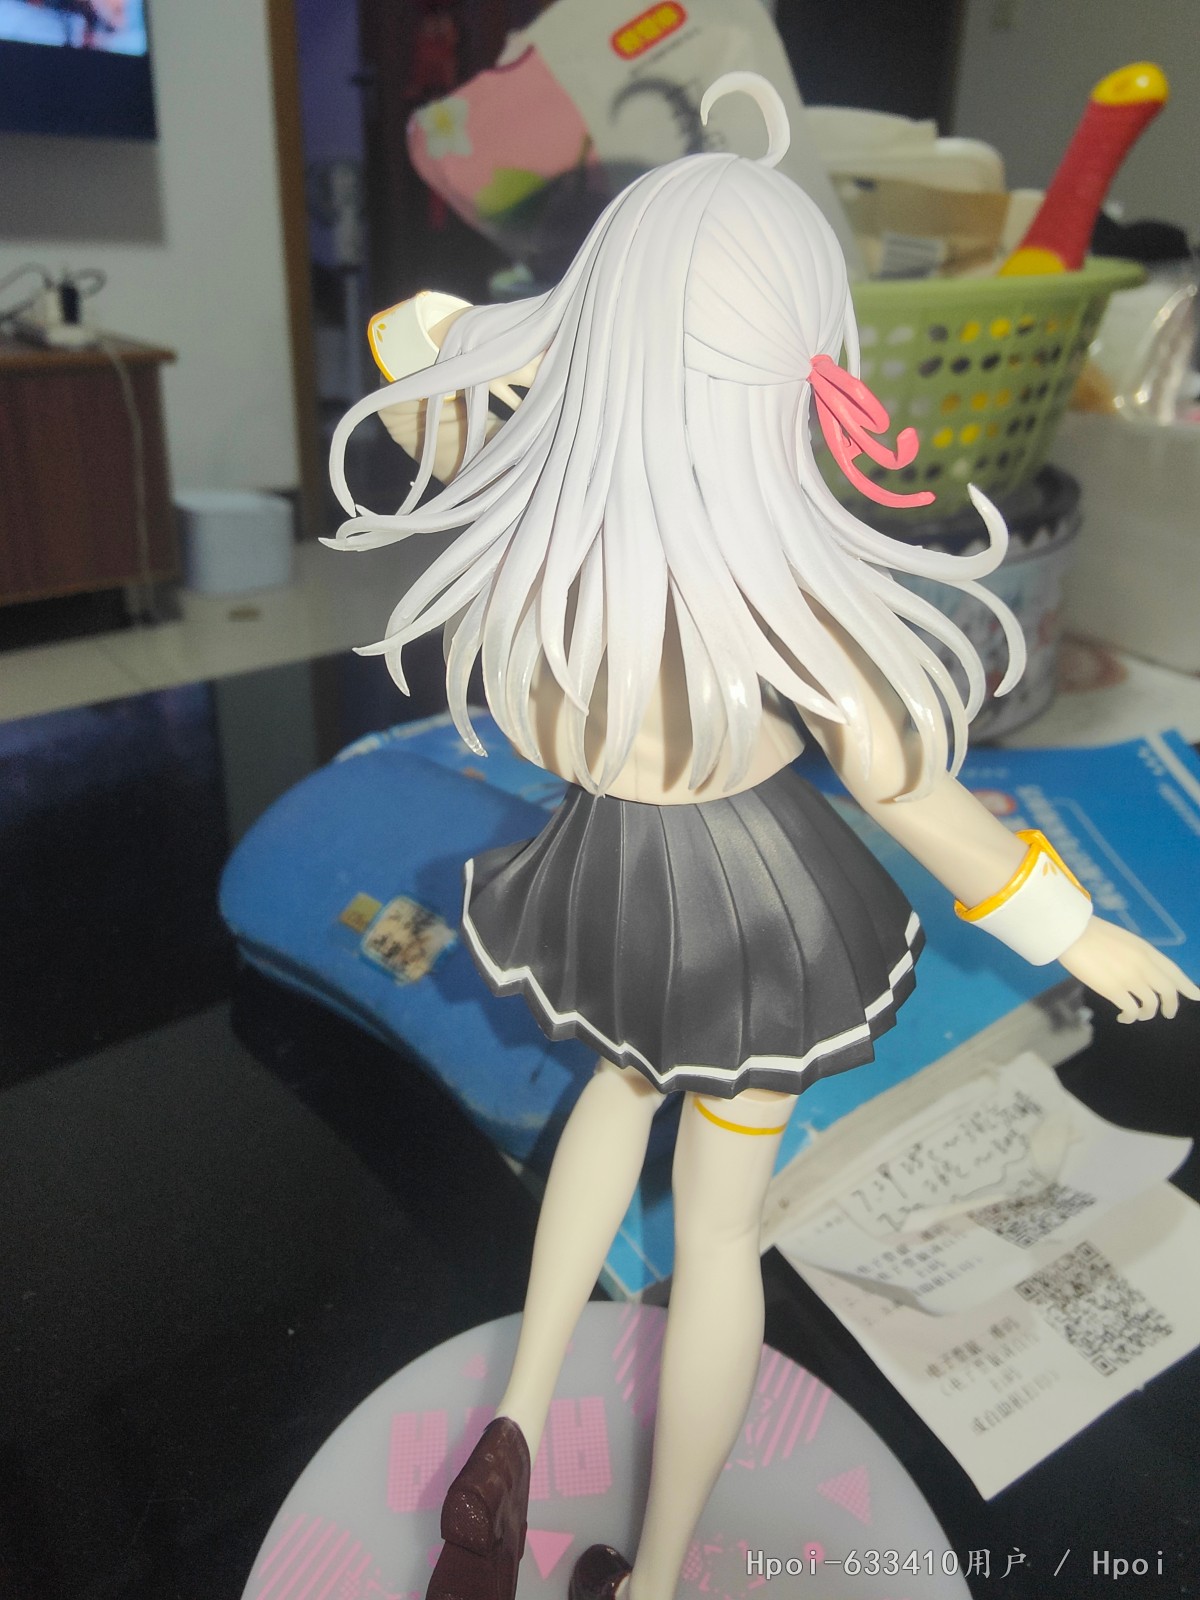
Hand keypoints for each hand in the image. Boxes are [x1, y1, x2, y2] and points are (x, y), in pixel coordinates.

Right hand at [1058, 917, 1199, 1022]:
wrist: (1072, 933)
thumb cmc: (1091, 933)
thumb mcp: (1124, 940)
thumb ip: (1137, 955)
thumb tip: (1141, 971)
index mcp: (1147, 950)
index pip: (1174, 972)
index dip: (1188, 986)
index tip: (1198, 996)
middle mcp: (1144, 965)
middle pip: (1168, 991)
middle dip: (1171, 1006)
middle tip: (1168, 1013)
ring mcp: (1130, 979)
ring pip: (1151, 1004)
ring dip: (1147, 1013)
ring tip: (1137, 1014)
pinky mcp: (1114, 991)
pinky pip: (1131, 1010)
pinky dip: (1130, 1016)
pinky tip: (1123, 1016)